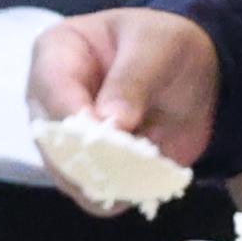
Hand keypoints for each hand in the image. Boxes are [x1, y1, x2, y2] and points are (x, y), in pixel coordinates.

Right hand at [30, 8, 222, 177]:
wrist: (192, 74)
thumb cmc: (164, 45)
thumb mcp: (157, 45)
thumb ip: (133, 78)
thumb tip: (113, 121)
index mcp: (56, 53)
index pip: (51, 88)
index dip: (73, 116)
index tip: (107, 135)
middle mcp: (49, 100)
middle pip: (50, 139)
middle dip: (87, 157)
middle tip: (128, 165)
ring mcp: (64, 139)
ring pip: (66, 174)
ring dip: (102, 182)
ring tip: (141, 177)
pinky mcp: (88, 167)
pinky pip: (92, 192)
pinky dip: (117, 195)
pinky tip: (142, 188)